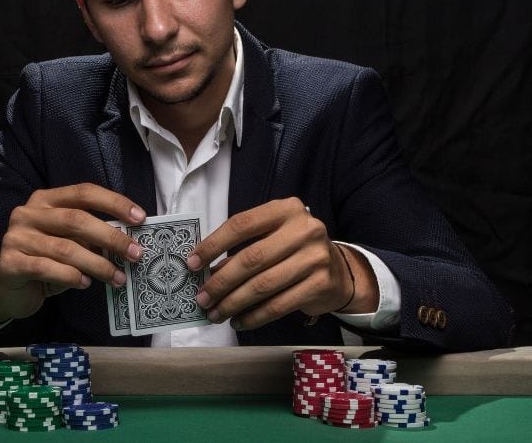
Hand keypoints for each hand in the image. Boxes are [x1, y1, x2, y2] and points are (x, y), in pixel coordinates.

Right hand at [0, 183, 145, 322]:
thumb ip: (90, 237)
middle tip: (135, 254)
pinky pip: (47, 268)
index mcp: (45, 200)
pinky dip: (71, 276)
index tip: (140, 218)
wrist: (6, 289)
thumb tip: (128, 241)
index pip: (84, 192)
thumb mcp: (69, 243)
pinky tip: (85, 284)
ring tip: (118, 278)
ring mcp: (16, 237)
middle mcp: (28, 213)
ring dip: (97, 264)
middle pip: (77, 220)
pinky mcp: (10, 263)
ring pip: (65, 248)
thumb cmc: (45, 261)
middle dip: (111, 237)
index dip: (113, 202)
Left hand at [187, 197, 376, 329]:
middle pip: (251, 258)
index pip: (242, 224)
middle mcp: (304, 229)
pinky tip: (239, 321)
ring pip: (262, 285)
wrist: (339, 272)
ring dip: (233, 303)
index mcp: (286, 210)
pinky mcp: (321, 284)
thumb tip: (205, 271)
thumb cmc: (294, 251)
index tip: (191, 263)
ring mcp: (315, 257)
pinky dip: (254, 316)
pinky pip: (278, 305)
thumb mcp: (272, 238)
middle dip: (221, 282)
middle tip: (201, 298)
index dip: (213, 244)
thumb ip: (243, 248)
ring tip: (215, 313)